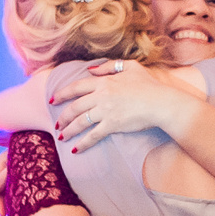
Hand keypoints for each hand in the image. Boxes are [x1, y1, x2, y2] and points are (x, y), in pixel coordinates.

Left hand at [52, 63, 195, 153]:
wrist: (161, 102)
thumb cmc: (149, 85)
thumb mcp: (131, 67)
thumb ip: (109, 66)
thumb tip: (91, 70)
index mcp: (104, 81)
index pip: (77, 87)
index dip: (63, 93)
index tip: (53, 100)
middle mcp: (101, 96)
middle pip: (75, 106)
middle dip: (63, 116)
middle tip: (56, 123)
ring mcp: (105, 111)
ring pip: (80, 121)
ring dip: (69, 130)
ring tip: (61, 137)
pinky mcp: (112, 125)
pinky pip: (93, 135)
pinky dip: (83, 143)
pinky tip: (75, 149)